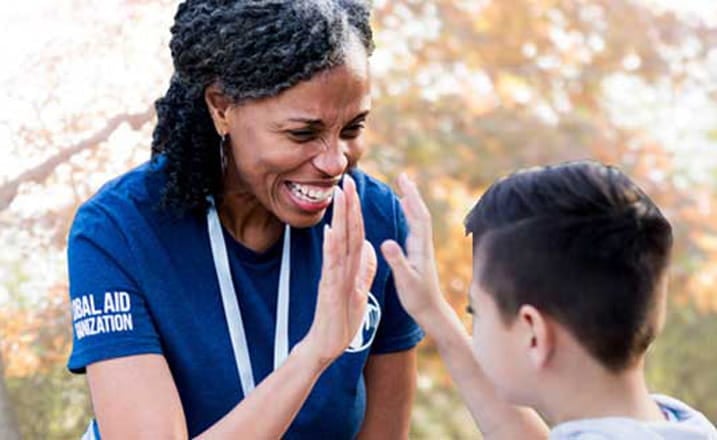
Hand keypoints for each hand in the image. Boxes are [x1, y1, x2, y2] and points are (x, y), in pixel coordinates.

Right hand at [303, 174, 376, 366]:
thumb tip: (369, 248)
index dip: (355, 212)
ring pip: (337, 243)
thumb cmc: (339, 320)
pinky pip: (331, 266)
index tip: (355, 190)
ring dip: (339, 219)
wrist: (324, 346)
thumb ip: (363, 269)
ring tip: (340, 197)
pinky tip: (331, 232)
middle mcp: (338, 267)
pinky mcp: (329, 290)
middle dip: (347, 206)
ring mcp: (332, 277)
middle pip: (345, 232)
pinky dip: (331, 249)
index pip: (353, 234)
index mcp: (347, 267)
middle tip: (346, 181)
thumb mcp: (358, 291)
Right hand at [380, 173, 445, 325]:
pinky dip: (410, 213)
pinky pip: (414, 226)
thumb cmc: (418, 298)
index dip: (412, 198)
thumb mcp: (405, 280)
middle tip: (403, 176)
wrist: (431, 311)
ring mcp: (422, 248)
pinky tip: (405, 209)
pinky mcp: (418, 252)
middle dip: (412, 193)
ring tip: (403, 186)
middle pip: (420, 212)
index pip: (418, 217)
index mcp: (420, 248)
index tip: (403, 182)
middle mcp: (423, 244)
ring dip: (411, 201)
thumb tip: (387, 241)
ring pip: (418, 218)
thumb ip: (397, 261)